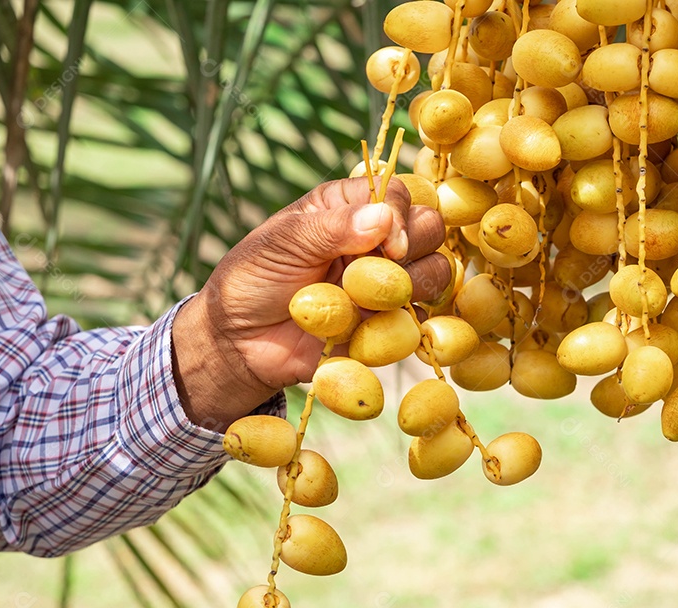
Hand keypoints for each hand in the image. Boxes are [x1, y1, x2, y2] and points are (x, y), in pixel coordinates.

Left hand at [171, 177, 448, 428]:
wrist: (241, 343)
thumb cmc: (253, 280)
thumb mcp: (282, 243)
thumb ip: (332, 228)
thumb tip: (384, 218)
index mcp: (348, 208)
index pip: (399, 194)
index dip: (400, 216)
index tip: (385, 245)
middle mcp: (375, 240)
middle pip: (430, 228)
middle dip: (412, 248)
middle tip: (377, 271)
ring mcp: (386, 282)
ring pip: (436, 272)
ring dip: (412, 286)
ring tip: (367, 301)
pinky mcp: (388, 322)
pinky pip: (421, 319)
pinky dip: (405, 324)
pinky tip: (371, 328)